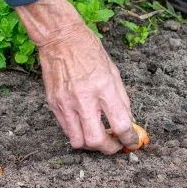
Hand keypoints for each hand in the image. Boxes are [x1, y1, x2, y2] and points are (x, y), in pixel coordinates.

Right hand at [15, 0, 137, 153]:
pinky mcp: (54, 104)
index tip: (132, 142)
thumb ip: (121, 100)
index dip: (129, 139)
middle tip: (115, 145)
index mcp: (104, 87)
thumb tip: (127, 123)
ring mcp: (66, 103)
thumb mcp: (113, 72)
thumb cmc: (89, 50)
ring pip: (79, 141)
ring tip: (99, 136)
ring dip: (91, 144)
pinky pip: (66, 130)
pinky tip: (85, 125)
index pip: (121, 124)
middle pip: (97, 141)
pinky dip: (78, 133)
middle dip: (109, 149)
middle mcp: (84, 98)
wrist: (60, 38)